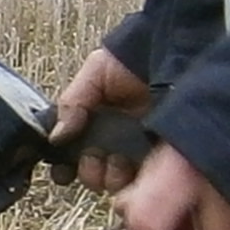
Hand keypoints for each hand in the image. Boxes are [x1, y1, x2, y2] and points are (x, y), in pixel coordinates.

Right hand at [45, 45, 152, 192]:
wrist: (173, 51)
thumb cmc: (134, 58)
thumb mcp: (95, 72)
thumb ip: (72, 103)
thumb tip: (56, 137)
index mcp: (97, 121)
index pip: (75, 152)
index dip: (67, 165)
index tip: (63, 173)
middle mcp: (117, 137)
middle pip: (95, 170)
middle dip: (91, 171)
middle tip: (94, 160)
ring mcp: (141, 148)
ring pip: (119, 178)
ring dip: (111, 176)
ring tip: (117, 162)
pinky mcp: (165, 154)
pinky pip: (147, 176)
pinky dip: (138, 178)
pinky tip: (133, 166)